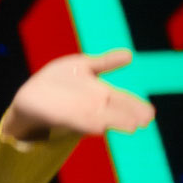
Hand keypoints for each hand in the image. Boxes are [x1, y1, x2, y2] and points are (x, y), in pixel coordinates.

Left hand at [2, 49, 155, 141]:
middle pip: (116, 111)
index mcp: (102, 94)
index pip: (124, 100)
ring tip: (130, 126)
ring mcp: (80, 114)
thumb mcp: (83, 66)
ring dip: (114, 123)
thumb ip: (105, 62)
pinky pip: (79, 121)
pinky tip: (100, 127)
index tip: (150, 114)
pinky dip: (89, 124)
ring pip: (101, 119)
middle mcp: (94, 106)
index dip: (136, 107)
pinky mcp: (64, 117)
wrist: (31, 96)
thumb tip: (130, 55)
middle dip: (129, 116)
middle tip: (145, 120)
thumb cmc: (58, 82)